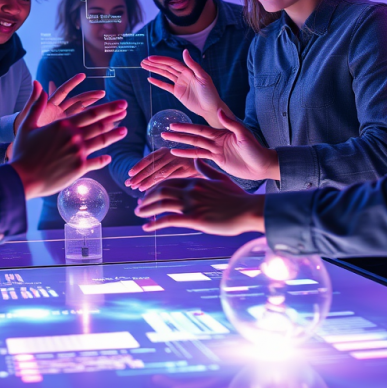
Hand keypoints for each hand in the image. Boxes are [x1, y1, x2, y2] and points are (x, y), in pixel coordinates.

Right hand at [11, 81, 127, 199]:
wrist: (23, 178)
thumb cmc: (22, 152)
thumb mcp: (27, 125)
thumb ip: (36, 105)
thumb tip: (37, 84)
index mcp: (63, 125)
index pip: (90, 113)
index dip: (108, 108)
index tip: (120, 104)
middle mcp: (74, 137)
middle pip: (99, 125)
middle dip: (114, 117)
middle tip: (125, 111)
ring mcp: (79, 153)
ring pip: (101, 141)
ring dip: (114, 136)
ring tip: (124, 131)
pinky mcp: (79, 168)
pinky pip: (96, 162)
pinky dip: (103, 159)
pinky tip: (108, 158)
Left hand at [14, 74, 104, 133]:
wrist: (23, 145)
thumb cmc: (23, 128)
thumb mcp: (28, 115)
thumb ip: (34, 100)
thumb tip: (36, 82)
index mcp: (50, 104)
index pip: (63, 91)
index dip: (72, 83)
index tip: (82, 75)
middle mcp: (59, 111)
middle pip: (77, 101)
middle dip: (90, 96)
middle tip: (102, 93)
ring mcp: (64, 121)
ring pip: (82, 113)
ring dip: (94, 109)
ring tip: (106, 107)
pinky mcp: (67, 131)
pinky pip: (81, 126)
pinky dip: (91, 124)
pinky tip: (102, 124)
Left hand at [125, 148, 201, 192]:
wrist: (209, 162)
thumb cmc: (187, 166)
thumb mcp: (172, 163)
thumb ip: (159, 169)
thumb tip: (140, 180)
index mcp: (165, 150)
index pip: (149, 158)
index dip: (139, 166)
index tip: (129, 174)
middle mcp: (172, 153)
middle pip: (152, 166)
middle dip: (140, 176)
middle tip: (130, 185)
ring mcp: (180, 161)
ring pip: (160, 173)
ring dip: (148, 181)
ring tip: (138, 189)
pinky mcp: (188, 169)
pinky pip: (170, 178)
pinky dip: (161, 185)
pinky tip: (153, 192)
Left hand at [134, 159, 264, 234]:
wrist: (248, 210)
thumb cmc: (237, 197)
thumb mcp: (221, 178)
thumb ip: (206, 169)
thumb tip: (197, 160)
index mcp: (195, 180)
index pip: (169, 181)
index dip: (156, 187)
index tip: (149, 193)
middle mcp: (190, 190)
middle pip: (161, 190)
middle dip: (147, 197)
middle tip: (139, 204)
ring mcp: (191, 204)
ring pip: (161, 203)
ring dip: (146, 208)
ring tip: (138, 213)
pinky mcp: (194, 218)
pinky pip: (168, 220)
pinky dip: (154, 223)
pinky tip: (146, 228)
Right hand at [140, 51, 228, 127]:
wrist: (211, 108)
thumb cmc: (210, 93)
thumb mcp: (203, 77)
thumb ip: (193, 65)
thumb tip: (184, 51)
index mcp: (188, 70)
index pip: (172, 63)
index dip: (161, 60)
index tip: (150, 58)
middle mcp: (183, 75)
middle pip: (166, 67)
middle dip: (154, 64)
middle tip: (143, 61)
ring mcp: (179, 83)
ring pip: (164, 74)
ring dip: (154, 70)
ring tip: (143, 66)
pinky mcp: (177, 92)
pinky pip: (166, 86)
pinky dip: (158, 82)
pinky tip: (150, 79)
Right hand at [163, 109, 278, 180]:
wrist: (261, 165)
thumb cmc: (256, 149)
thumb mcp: (243, 134)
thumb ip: (231, 123)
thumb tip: (219, 111)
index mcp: (221, 132)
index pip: (200, 129)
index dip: (186, 127)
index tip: (173, 125)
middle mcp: (216, 139)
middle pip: (193, 136)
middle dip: (179, 134)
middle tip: (164, 132)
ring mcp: (215, 150)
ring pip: (194, 146)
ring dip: (180, 144)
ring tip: (166, 143)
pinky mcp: (217, 159)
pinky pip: (200, 157)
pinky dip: (188, 155)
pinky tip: (178, 154)